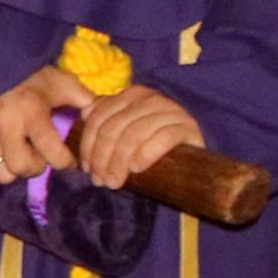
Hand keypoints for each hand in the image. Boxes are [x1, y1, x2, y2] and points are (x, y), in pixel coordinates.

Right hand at [0, 63, 93, 183]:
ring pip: (2, 173)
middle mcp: (4, 122)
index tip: (67, 159)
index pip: (53, 156)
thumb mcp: (60, 82)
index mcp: (31, 109)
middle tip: (38, 155)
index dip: (65, 162)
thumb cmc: (30, 76)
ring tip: (19, 152)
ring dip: (14, 169)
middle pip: (22, 168)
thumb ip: (84, 100)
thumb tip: (103, 117)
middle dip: (35, 167)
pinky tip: (2, 152)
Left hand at [73, 84, 202, 189]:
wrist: (192, 163)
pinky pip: (163, 138)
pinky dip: (146, 153)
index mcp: (132, 95)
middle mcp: (151, 98)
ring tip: (115, 182)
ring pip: (135, 133)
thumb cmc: (152, 147)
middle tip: (100, 180)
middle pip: (114, 127)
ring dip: (120, 161)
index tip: (87, 169)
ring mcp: (171, 110)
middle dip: (102, 157)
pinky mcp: (188, 127)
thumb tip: (85, 113)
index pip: (100, 117)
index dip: (88, 144)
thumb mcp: (126, 132)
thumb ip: (106, 120)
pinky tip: (136, 168)